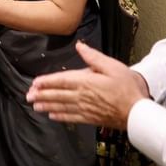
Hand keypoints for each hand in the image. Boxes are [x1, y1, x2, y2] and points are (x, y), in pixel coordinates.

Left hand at [26, 41, 148, 128]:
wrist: (137, 112)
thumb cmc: (126, 86)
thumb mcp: (112, 66)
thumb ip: (93, 57)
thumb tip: (79, 46)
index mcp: (85, 82)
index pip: (61, 80)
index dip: (47, 82)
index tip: (35, 83)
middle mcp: (82, 96)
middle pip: (58, 95)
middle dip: (42, 95)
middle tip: (28, 96)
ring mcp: (85, 109)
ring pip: (61, 107)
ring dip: (47, 106)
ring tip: (35, 106)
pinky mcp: (90, 119)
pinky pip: (71, 118)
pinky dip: (60, 117)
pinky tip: (52, 116)